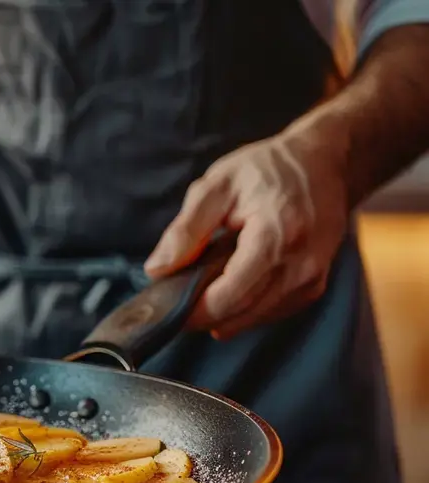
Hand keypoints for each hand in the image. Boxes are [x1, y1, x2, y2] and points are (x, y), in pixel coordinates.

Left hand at [143, 131, 348, 339]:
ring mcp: (311, 278)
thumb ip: (185, 229)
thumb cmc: (266, 169)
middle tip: (177, 301)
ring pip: (256, 318)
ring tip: (201, 289)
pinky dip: (246, 308)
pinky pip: (272, 311)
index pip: (229, 296)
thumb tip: (156, 270)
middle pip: (241, 313)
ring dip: (224, 314)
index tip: (167, 308)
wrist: (325, 163)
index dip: (194, 311)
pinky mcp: (314, 285)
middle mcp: (299, 265)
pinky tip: (229, 288)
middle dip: (204, 315)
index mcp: (274, 236)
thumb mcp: (216, 185)